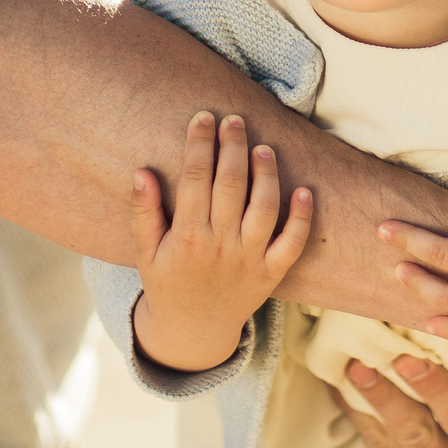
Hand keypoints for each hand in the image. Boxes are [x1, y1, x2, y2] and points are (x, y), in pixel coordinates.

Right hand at [129, 112, 312, 371]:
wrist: (194, 330)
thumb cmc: (168, 282)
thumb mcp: (146, 251)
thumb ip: (144, 212)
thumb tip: (142, 172)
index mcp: (188, 236)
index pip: (196, 179)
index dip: (200, 144)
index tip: (203, 117)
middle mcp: (221, 246)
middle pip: (232, 185)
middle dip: (233, 147)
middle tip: (235, 120)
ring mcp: (250, 260)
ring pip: (264, 208)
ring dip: (266, 174)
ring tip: (263, 147)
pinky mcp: (272, 273)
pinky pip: (292, 243)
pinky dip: (301, 218)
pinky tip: (304, 190)